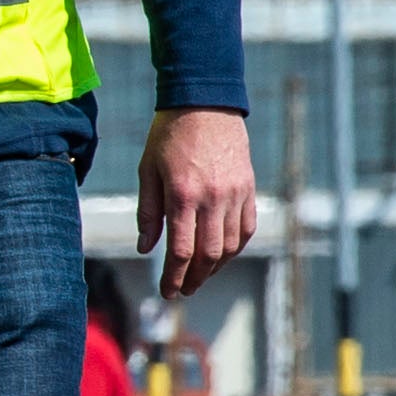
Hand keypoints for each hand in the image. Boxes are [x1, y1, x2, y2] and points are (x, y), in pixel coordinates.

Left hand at [134, 107, 257, 297]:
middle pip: (208, 254)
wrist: (205, 103)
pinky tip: (221, 254)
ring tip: (200, 276)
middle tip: (184, 291)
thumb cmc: (168, 135)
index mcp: (182, 196)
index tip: (167, 292)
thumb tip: (146, 248)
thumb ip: (147, 212)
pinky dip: (235, 247)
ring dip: (215, 267)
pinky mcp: (249, 188)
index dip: (174, 277)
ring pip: (230, 245)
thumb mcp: (147, 171)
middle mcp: (212, 199)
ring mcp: (234, 194)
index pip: (181, 251)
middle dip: (195, 279)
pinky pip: (246, 227)